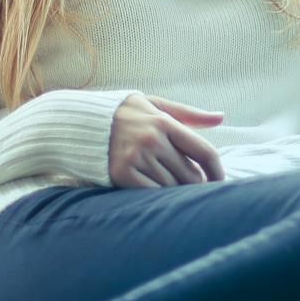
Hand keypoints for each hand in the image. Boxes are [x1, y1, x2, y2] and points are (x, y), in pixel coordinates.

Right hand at [108, 94, 226, 187]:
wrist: (78, 121)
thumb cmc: (123, 113)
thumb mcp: (155, 105)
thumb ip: (189, 113)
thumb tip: (221, 118)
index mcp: (164, 122)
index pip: (204, 151)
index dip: (217, 171)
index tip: (220, 181)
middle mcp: (152, 140)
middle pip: (190, 175)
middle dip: (193, 182)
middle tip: (186, 181)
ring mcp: (136, 158)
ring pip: (172, 188)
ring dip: (174, 190)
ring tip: (167, 182)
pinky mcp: (121, 174)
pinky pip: (152, 194)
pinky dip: (157, 195)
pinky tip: (153, 189)